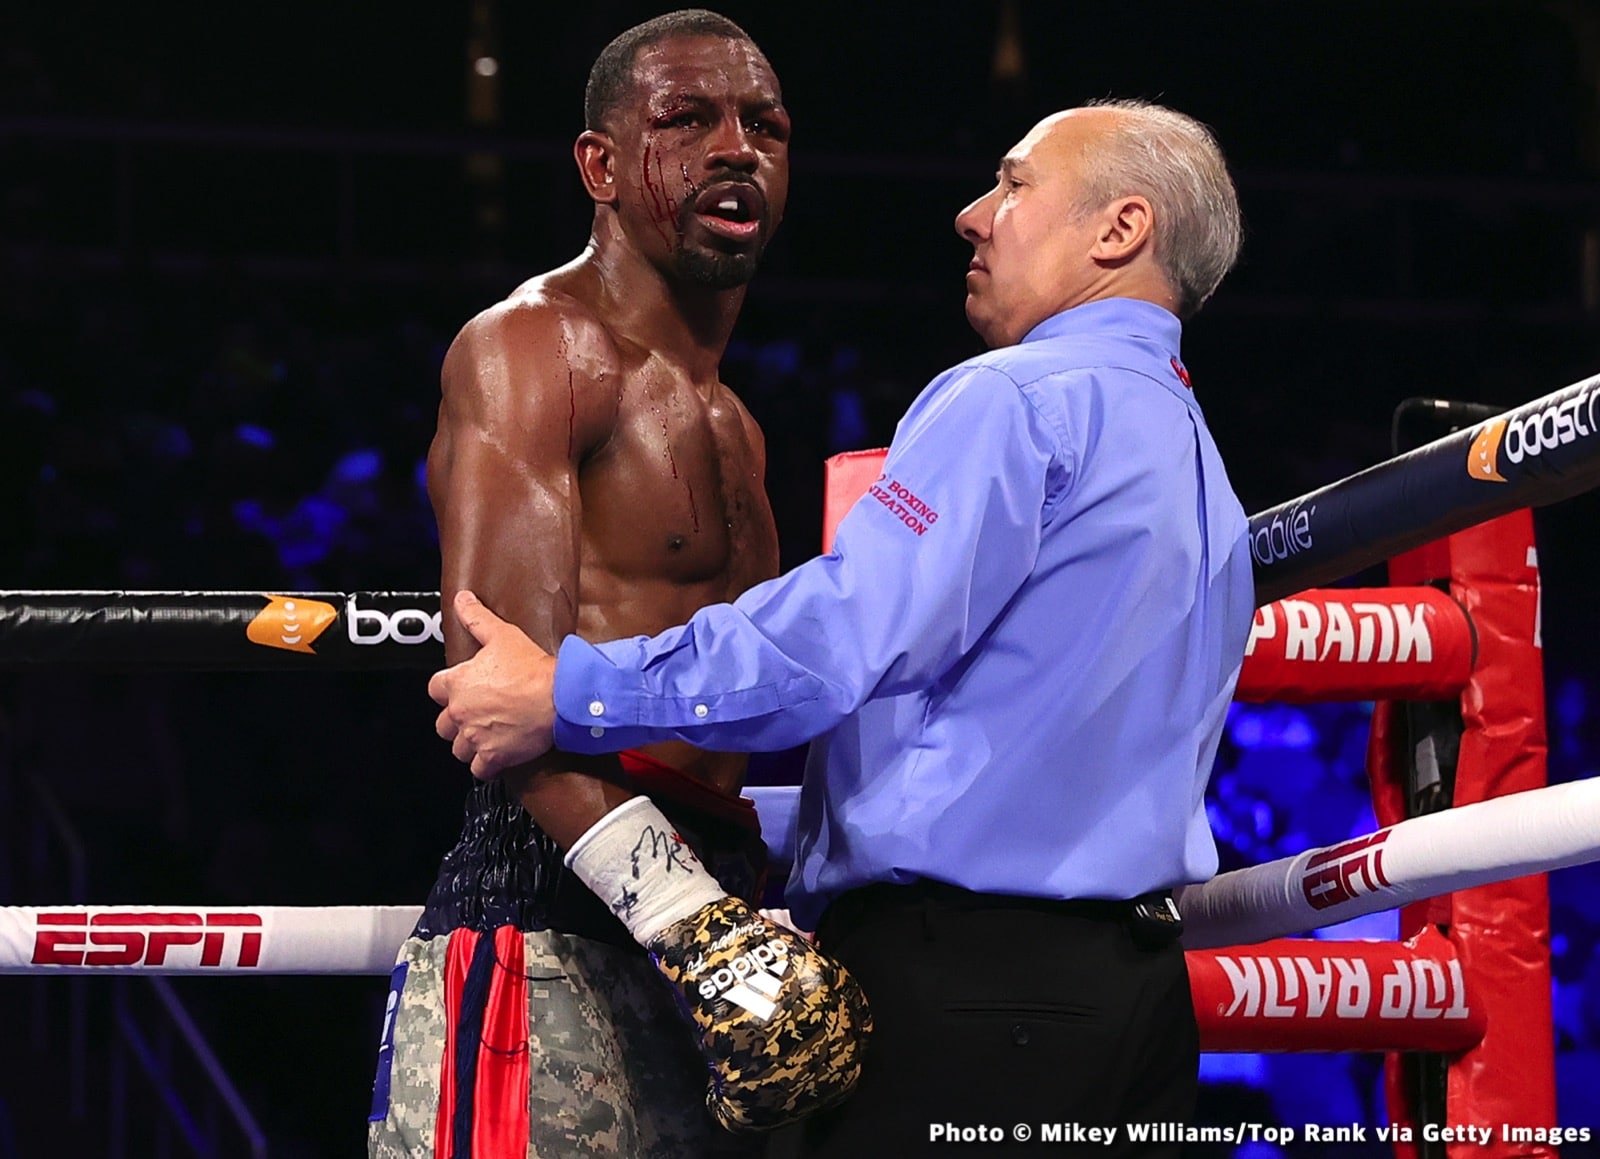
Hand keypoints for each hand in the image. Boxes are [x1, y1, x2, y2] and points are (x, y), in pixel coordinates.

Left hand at [428, 590, 557, 778]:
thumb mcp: (502, 635)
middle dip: (456, 721)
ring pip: (458, 749)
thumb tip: (462, 600)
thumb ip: (476, 618)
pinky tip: (497, 756)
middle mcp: (460, 711)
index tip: (460, 690)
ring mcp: (474, 737)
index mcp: (457, 682)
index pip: (434, 689)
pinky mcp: (492, 757)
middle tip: (476, 715)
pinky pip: (479, 770)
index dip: (447, 690)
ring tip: (487, 736)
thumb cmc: (532, 668)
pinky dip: (486, 765)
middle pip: (443, 724)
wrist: (559, 697)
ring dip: (469, 744)